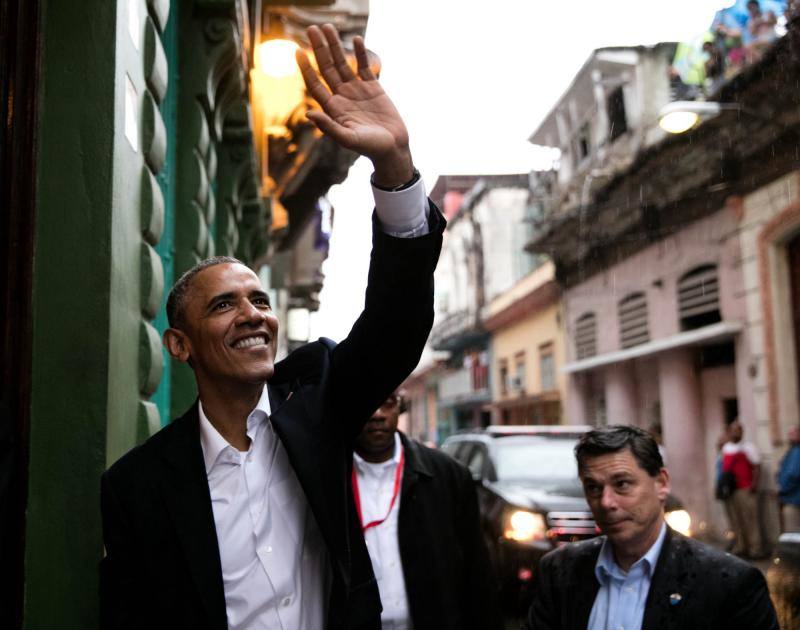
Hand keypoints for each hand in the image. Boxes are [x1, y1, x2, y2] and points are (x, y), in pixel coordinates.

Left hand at [296, 24, 413, 187]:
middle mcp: (342, 96)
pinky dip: (360, 53)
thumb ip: (329, 127)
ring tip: (328, 27)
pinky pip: (363, 66)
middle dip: (319, 48)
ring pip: (343, 63)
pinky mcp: (373, 87)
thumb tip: (308, 114)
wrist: (393, 148)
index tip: (297, 51)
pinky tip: (356, 39)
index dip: (306, 68)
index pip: (315, 84)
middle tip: (312, 28)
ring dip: (335, 45)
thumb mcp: (349, 139)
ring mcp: (357, 90)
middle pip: (326, 68)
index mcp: (333, 108)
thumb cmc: (370, 148)